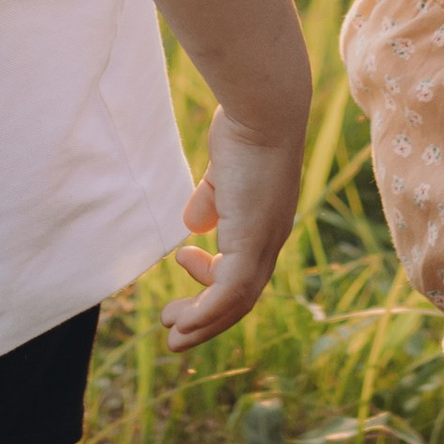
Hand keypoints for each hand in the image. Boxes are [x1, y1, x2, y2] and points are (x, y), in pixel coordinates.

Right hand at [163, 108, 302, 351]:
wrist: (263, 111)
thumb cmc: (244, 131)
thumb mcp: (222, 173)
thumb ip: (211, 200)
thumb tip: (193, 225)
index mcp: (265, 225)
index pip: (243, 269)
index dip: (211, 278)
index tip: (182, 257)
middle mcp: (270, 240)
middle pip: (241, 297)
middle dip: (207, 318)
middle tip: (174, 330)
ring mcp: (265, 243)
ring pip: (236, 303)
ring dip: (203, 323)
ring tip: (172, 332)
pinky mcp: (253, 242)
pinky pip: (230, 293)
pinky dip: (207, 312)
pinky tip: (184, 320)